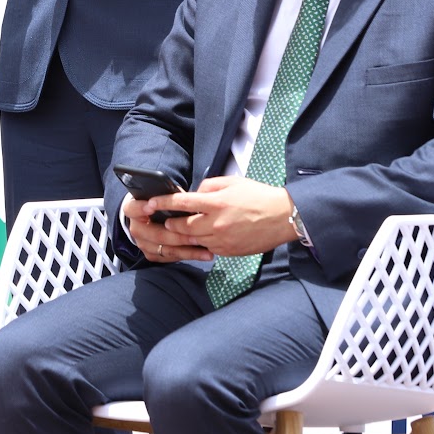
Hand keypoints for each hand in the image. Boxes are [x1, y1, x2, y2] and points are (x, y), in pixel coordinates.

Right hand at [121, 193, 209, 262]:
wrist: (151, 219)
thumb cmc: (161, 204)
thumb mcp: (163, 196)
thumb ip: (171, 198)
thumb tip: (189, 199)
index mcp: (133, 210)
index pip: (133, 209)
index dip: (141, 208)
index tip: (151, 206)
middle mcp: (136, 229)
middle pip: (156, 234)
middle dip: (178, 235)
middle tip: (196, 234)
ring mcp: (143, 244)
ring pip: (165, 249)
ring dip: (188, 250)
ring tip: (206, 249)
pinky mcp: (152, 255)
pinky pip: (171, 257)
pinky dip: (188, 256)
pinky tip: (203, 254)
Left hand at [154, 176, 297, 256]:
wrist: (284, 217)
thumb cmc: (258, 196)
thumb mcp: (232, 182)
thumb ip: (208, 187)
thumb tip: (192, 195)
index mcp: (217, 202)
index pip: (181, 203)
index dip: (162, 203)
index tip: (149, 203)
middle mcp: (217, 223)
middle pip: (182, 227)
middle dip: (169, 223)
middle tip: (165, 220)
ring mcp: (223, 240)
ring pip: (192, 240)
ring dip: (182, 235)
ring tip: (178, 229)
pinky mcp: (229, 251)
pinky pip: (207, 249)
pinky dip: (200, 243)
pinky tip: (201, 237)